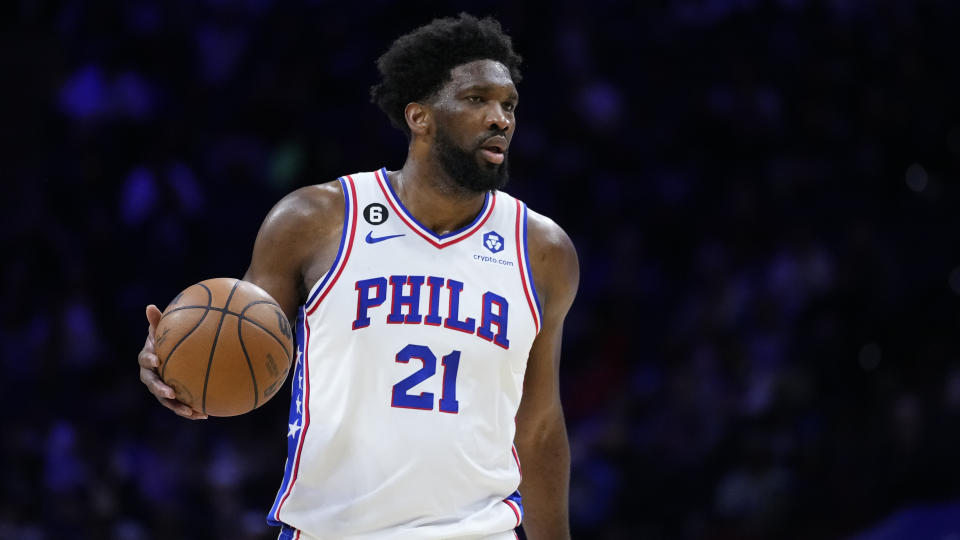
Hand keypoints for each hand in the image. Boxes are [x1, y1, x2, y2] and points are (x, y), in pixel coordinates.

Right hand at [138, 304, 207, 419]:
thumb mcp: (161, 329)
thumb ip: (157, 321)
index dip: (149, 360)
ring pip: (167, 401)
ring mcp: (161, 388)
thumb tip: (150, 306)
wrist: (168, 355)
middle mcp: (151, 376)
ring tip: (191, 412)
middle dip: (161, 390)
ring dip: (178, 407)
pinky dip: (192, 410)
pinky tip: (206, 414)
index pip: (145, 360)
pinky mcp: (173, 397)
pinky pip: (181, 405)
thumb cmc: (165, 340)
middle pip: (153, 385)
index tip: (157, 360)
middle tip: (171, 393)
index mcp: (147, 360)